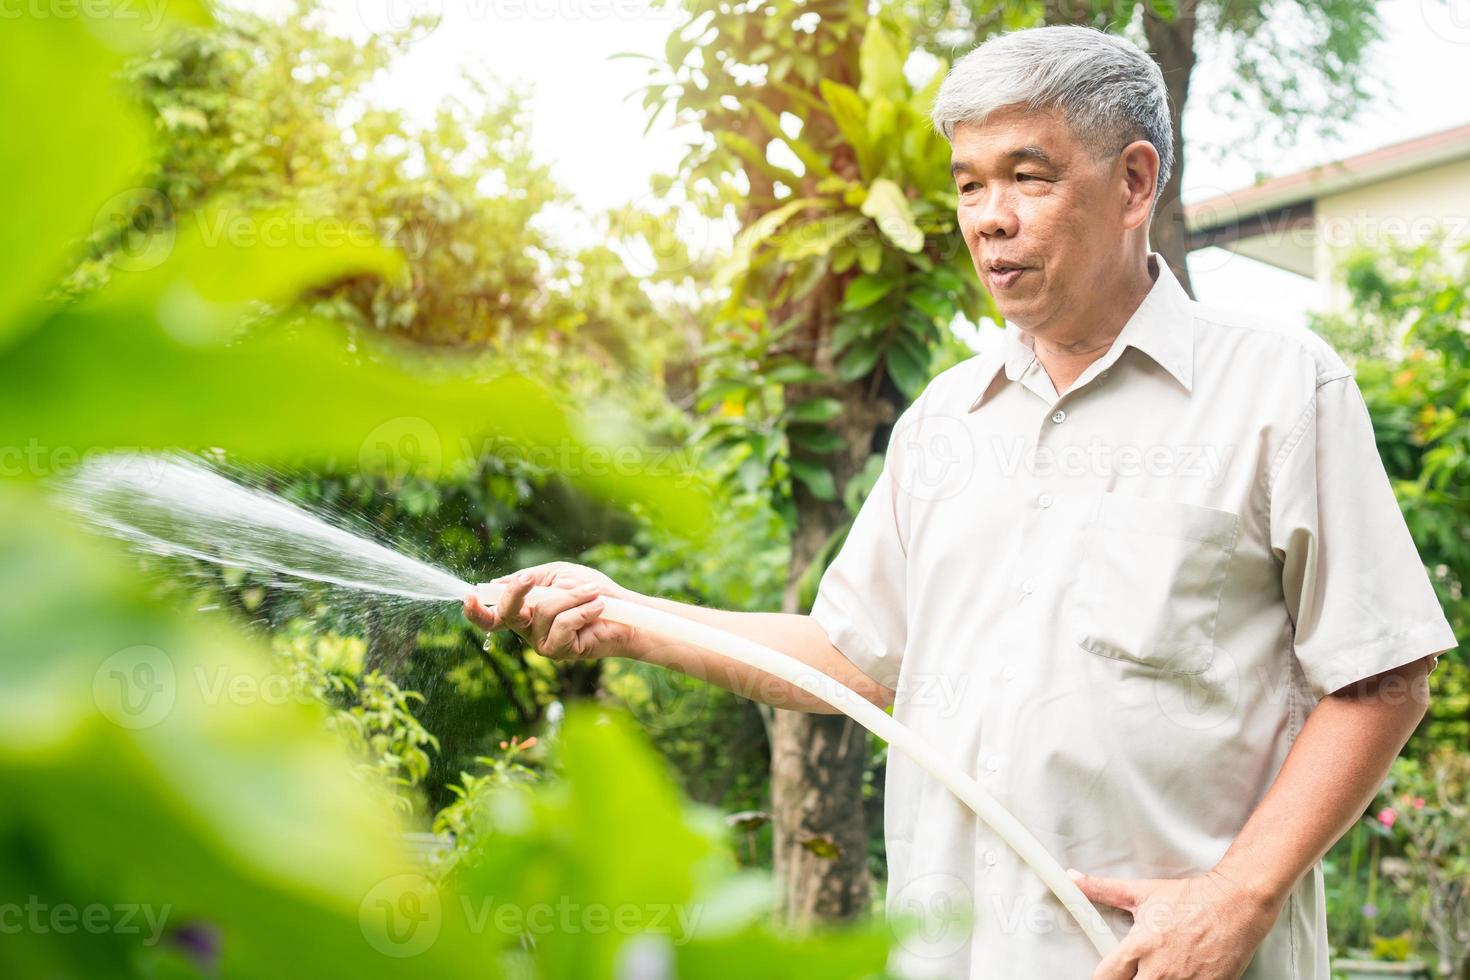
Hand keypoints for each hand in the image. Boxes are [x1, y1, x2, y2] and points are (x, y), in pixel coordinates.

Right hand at [462, 561, 637, 661]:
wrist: (623, 611)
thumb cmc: (591, 591)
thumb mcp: (558, 575)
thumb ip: (530, 579)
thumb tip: (498, 583)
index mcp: (524, 611)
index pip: (491, 616)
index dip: (476, 610)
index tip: (469, 596)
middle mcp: (528, 630)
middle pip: (506, 614)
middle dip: (517, 593)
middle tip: (529, 579)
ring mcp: (542, 643)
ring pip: (544, 612)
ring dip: (572, 596)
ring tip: (593, 593)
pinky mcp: (561, 651)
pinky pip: (564, 624)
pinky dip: (582, 609)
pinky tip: (597, 606)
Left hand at [1069, 867, 1282, 978]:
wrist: (1234, 905)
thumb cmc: (1189, 899)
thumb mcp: (1141, 893)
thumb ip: (1103, 890)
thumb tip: (1073, 878)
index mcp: (1139, 947)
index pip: (1105, 978)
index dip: (1102, 978)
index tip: (1105, 976)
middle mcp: (1159, 971)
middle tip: (1132, 974)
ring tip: (1156, 974)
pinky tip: (1177, 978)